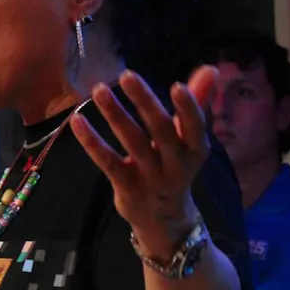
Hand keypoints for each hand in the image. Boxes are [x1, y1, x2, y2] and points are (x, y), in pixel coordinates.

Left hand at [70, 68, 214, 257]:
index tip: (178, 85)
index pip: (196, 128)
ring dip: (115, 115)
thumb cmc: (175, 166)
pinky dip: (92, 142)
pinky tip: (78, 121)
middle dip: (145, 102)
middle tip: (127, 75)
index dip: (190, 108)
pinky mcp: (127, 187)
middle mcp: (175, 164)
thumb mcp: (188, 140)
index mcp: (195, 150)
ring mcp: (150, 177)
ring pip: (132, 142)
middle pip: (161, 131)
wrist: (164, 220)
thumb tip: (211, 69)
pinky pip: (108, 162)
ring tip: (99, 90)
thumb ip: (198, 102)